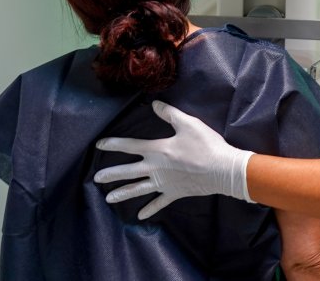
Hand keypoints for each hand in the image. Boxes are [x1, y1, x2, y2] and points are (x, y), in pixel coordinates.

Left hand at [93, 101, 253, 219]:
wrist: (223, 169)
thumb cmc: (205, 145)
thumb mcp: (188, 123)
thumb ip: (169, 114)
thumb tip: (154, 104)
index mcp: (157, 150)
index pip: (130, 146)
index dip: (114, 144)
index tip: (99, 145)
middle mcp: (156, 168)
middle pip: (128, 171)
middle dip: (111, 174)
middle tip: (96, 179)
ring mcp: (164, 183)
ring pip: (138, 189)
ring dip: (123, 193)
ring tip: (109, 198)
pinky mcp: (174, 193)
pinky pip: (159, 202)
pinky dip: (150, 209)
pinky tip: (140, 215)